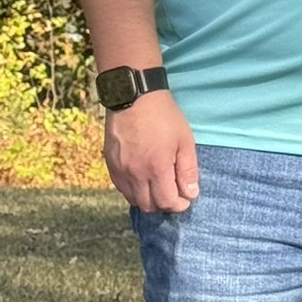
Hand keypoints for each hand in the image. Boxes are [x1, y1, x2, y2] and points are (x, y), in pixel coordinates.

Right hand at [102, 90, 199, 212]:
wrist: (133, 96)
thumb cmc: (163, 116)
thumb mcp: (184, 141)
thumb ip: (188, 170)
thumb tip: (190, 193)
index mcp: (156, 168)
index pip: (166, 202)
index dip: (178, 205)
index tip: (185, 199)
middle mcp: (135, 174)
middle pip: (149, 206)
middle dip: (164, 205)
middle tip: (173, 194)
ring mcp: (120, 170)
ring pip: (133, 199)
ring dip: (147, 199)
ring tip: (158, 187)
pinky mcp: (110, 163)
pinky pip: (121, 187)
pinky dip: (133, 190)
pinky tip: (143, 180)